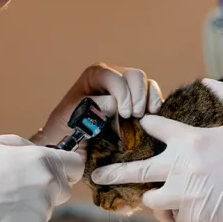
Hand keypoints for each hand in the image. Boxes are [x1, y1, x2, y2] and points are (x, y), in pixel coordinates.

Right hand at [0, 135, 82, 221]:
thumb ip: (22, 145)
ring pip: (47, 210)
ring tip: (5, 205)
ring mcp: (44, 210)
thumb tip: (33, 150)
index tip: (59, 172)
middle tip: (19, 191)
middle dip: (48, 190)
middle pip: (63, 190)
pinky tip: (4, 219)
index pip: (75, 165)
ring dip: (33, 208)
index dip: (67, 168)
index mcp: (43, 160)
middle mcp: (49, 185)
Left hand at [35, 63, 162, 148]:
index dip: (122, 92)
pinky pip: (154, 96)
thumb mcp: (72, 117)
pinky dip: (155, 106)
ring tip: (141, 119)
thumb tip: (113, 103)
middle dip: (137, 97)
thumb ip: (91, 107)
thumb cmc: (67, 129)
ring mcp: (127, 88)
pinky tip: (150, 119)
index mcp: (95, 76)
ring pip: (147, 84)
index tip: (125, 114)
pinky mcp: (138, 102)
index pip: (113, 76)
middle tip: (133, 117)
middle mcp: (113, 77)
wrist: (71, 145)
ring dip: (147, 102)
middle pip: (135, 76)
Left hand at [89, 79, 222, 221]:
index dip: (146, 124)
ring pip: (151, 199)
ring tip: (157, 194)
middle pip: (135, 170)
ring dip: (153, 196)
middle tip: (96, 175)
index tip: (142, 125)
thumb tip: (208, 79)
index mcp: (189, 139)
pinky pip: (175, 217)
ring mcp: (185, 193)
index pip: (152, 127)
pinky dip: (179, 213)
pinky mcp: (195, 215)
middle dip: (112, 172)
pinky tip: (191, 207)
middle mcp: (180, 166)